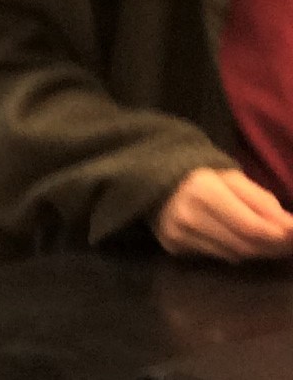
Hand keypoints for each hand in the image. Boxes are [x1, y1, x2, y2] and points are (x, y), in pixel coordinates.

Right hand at [156, 169, 292, 261]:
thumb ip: (262, 201)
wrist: (158, 187)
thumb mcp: (234, 180)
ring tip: (272, 245)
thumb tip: (289, 226)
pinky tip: (243, 244)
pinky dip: (236, 252)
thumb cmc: (204, 180)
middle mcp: (188, 215)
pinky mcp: (174, 247)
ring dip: (257, 251)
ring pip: (233, 254)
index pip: (250, 225)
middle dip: (272, 246)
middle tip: (290, 244)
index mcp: (204, 191)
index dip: (278, 234)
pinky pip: (217, 256)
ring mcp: (178, 234)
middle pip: (243, 243)